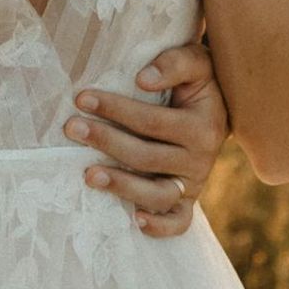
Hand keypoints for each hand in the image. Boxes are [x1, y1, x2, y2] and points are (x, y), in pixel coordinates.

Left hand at [64, 44, 227, 237]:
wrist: (217, 107)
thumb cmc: (196, 80)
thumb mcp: (196, 61)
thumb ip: (173, 63)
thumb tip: (143, 79)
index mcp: (203, 126)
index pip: (151, 121)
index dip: (115, 109)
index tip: (81, 98)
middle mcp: (201, 159)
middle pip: (146, 157)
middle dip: (105, 141)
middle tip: (72, 128)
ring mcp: (194, 183)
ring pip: (158, 194)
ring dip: (121, 186)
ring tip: (88, 175)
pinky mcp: (188, 201)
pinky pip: (178, 222)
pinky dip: (160, 226)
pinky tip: (135, 220)